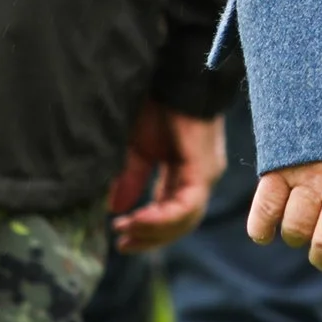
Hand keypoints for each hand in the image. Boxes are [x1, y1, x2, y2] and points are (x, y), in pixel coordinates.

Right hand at [106, 101, 225, 252]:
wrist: (172, 77)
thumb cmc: (156, 106)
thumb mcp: (137, 148)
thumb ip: (132, 179)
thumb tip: (116, 209)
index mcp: (185, 174)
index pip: (173, 215)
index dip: (148, 231)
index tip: (121, 240)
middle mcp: (200, 177)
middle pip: (181, 223)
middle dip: (150, 238)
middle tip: (122, 245)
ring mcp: (205, 174)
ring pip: (186, 219)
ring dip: (153, 230)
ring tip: (125, 231)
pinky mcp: (204, 168)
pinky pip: (186, 204)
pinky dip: (161, 218)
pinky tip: (136, 219)